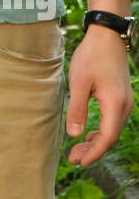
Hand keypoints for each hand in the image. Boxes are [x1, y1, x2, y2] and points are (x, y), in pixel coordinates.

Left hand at [66, 25, 134, 166]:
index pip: (107, 138)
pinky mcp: (121, 97)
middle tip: (73, 158)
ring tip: (77, 150)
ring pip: (112, 130)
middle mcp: (125, 106)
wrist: (107, 36)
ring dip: (96, 142)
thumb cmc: (91, 56)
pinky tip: (88, 134)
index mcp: (115, 104)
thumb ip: (77, 110)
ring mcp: (125, 102)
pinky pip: (113, 121)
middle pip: (111, 137)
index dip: (94, 153)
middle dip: (93, 151)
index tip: (79, 162)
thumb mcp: (79, 82)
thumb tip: (75, 136)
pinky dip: (101, 131)